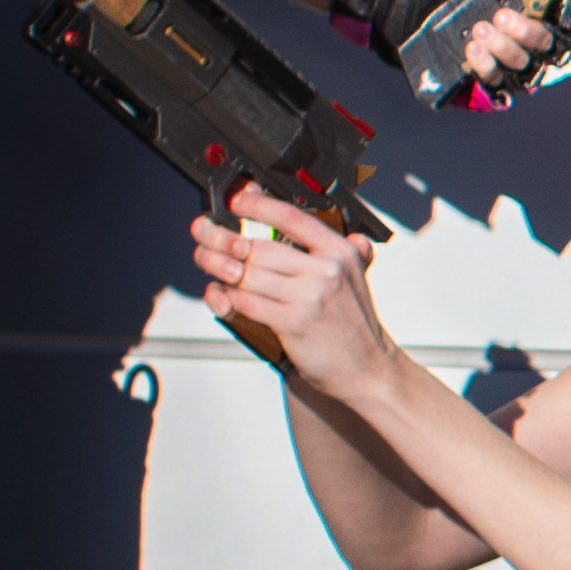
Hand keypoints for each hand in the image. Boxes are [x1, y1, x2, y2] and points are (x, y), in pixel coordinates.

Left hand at [185, 203, 399, 394]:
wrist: (367, 368)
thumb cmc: (351, 323)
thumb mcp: (351, 275)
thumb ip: (326, 246)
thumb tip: (293, 219)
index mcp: (339, 251)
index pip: (291, 216)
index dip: (257, 205)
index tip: (236, 201)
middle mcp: (326, 270)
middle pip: (259, 246)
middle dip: (222, 238)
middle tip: (203, 232)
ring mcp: (310, 297)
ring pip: (248, 274)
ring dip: (218, 267)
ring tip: (205, 260)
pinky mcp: (293, 323)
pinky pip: (248, 302)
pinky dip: (228, 297)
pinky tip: (221, 292)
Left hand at [336, 0, 556, 108]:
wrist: (396, 2)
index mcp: (524, 8)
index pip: (568, 24)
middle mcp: (518, 38)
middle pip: (545, 49)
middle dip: (527, 34)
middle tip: (499, 18)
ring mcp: (500, 60)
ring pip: (522, 68)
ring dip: (505, 50)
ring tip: (479, 31)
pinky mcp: (477, 78)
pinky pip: (494, 84)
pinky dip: (486, 67)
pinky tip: (472, 50)